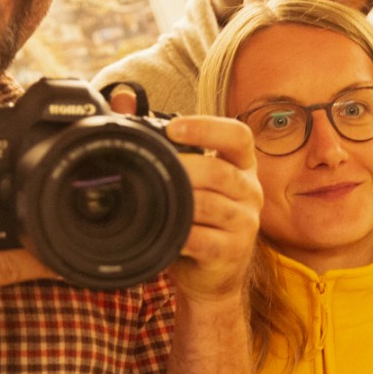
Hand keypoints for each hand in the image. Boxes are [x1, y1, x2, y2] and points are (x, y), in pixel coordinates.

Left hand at [163, 116, 261, 301]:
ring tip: (156, 200)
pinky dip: (181, 236)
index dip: (208, 128)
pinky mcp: (232, 253)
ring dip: (180, 202)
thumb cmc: (196, 219)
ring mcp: (245, 224)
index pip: (238, 136)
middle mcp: (250, 191)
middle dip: (184, 169)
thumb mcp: (185, 177)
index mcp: (241, 166)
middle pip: (220, 172)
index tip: (173, 127)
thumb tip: (122, 98)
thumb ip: (157, 137)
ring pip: (212, 206)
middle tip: (154, 170)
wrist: (210, 275)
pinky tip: (165, 233)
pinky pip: (205, 241)